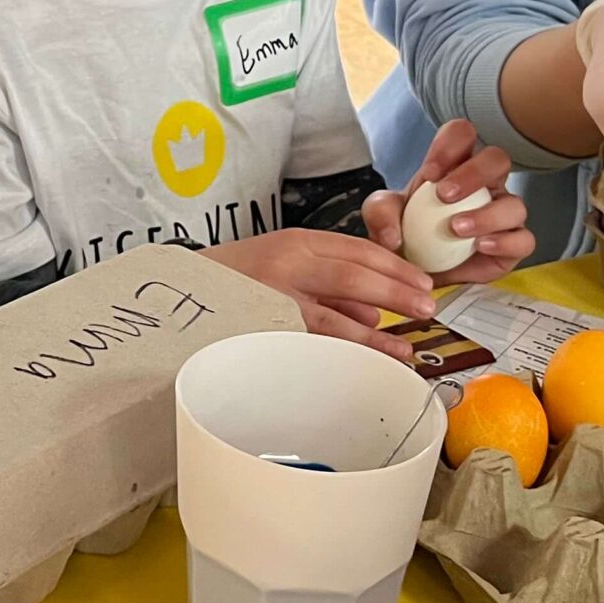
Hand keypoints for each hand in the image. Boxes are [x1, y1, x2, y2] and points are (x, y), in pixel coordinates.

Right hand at [208, 228, 434, 359]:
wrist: (175, 291)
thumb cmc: (231, 282)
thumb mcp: (280, 266)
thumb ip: (325, 283)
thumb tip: (371, 314)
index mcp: (294, 242)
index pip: (356, 249)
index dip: (395, 266)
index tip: (422, 282)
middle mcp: (287, 263)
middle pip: (354, 275)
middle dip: (396, 291)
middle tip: (428, 308)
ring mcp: (274, 296)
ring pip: (337, 314)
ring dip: (378, 332)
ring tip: (406, 347)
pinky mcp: (263, 326)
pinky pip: (314, 341)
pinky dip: (346, 350)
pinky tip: (367, 360)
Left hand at [363, 117, 534, 284]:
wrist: (416, 271)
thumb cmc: (406, 233)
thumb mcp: (381, 217)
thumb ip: (380, 212)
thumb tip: (393, 233)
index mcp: (455, 166)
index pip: (462, 135)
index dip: (449, 147)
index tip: (429, 174)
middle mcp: (486, 186)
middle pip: (497, 159)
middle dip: (473, 173)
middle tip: (444, 195)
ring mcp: (503, 215)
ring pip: (514, 204)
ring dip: (486, 214)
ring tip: (456, 228)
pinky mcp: (512, 247)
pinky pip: (523, 240)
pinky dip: (504, 242)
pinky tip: (480, 246)